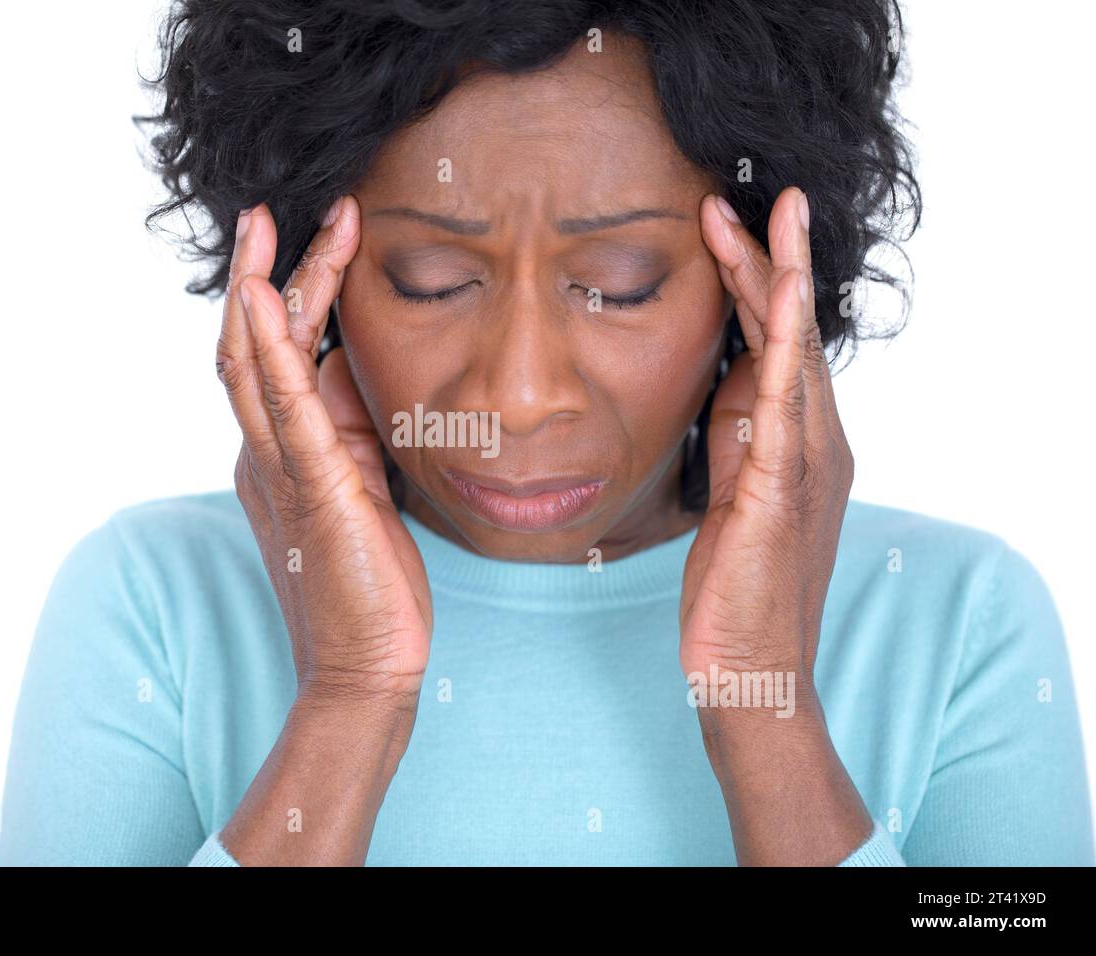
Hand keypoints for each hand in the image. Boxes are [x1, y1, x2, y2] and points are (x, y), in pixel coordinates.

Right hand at [218, 196, 432, 717]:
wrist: (367, 664)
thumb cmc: (368, 579)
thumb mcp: (363, 485)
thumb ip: (349, 427)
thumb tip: (349, 365)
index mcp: (280, 452)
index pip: (276, 356)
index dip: (289, 293)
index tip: (320, 236)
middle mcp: (266, 454)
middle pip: (252, 346)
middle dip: (263, 273)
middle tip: (270, 210)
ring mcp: (279, 469)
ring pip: (253, 363)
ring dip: (259, 289)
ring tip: (265, 227)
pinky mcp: (309, 487)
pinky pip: (282, 406)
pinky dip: (268, 349)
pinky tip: (263, 298)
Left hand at [682, 186, 852, 690]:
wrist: (751, 672)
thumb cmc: (736, 591)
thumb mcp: (731, 496)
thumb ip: (736, 439)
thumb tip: (724, 384)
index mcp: (796, 444)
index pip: (774, 346)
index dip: (756, 285)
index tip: (730, 227)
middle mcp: (814, 444)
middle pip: (789, 335)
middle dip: (770, 263)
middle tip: (752, 197)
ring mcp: (804, 465)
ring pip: (796, 354)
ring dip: (781, 282)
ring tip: (770, 217)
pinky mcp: (781, 490)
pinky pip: (784, 404)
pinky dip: (786, 345)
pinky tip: (779, 298)